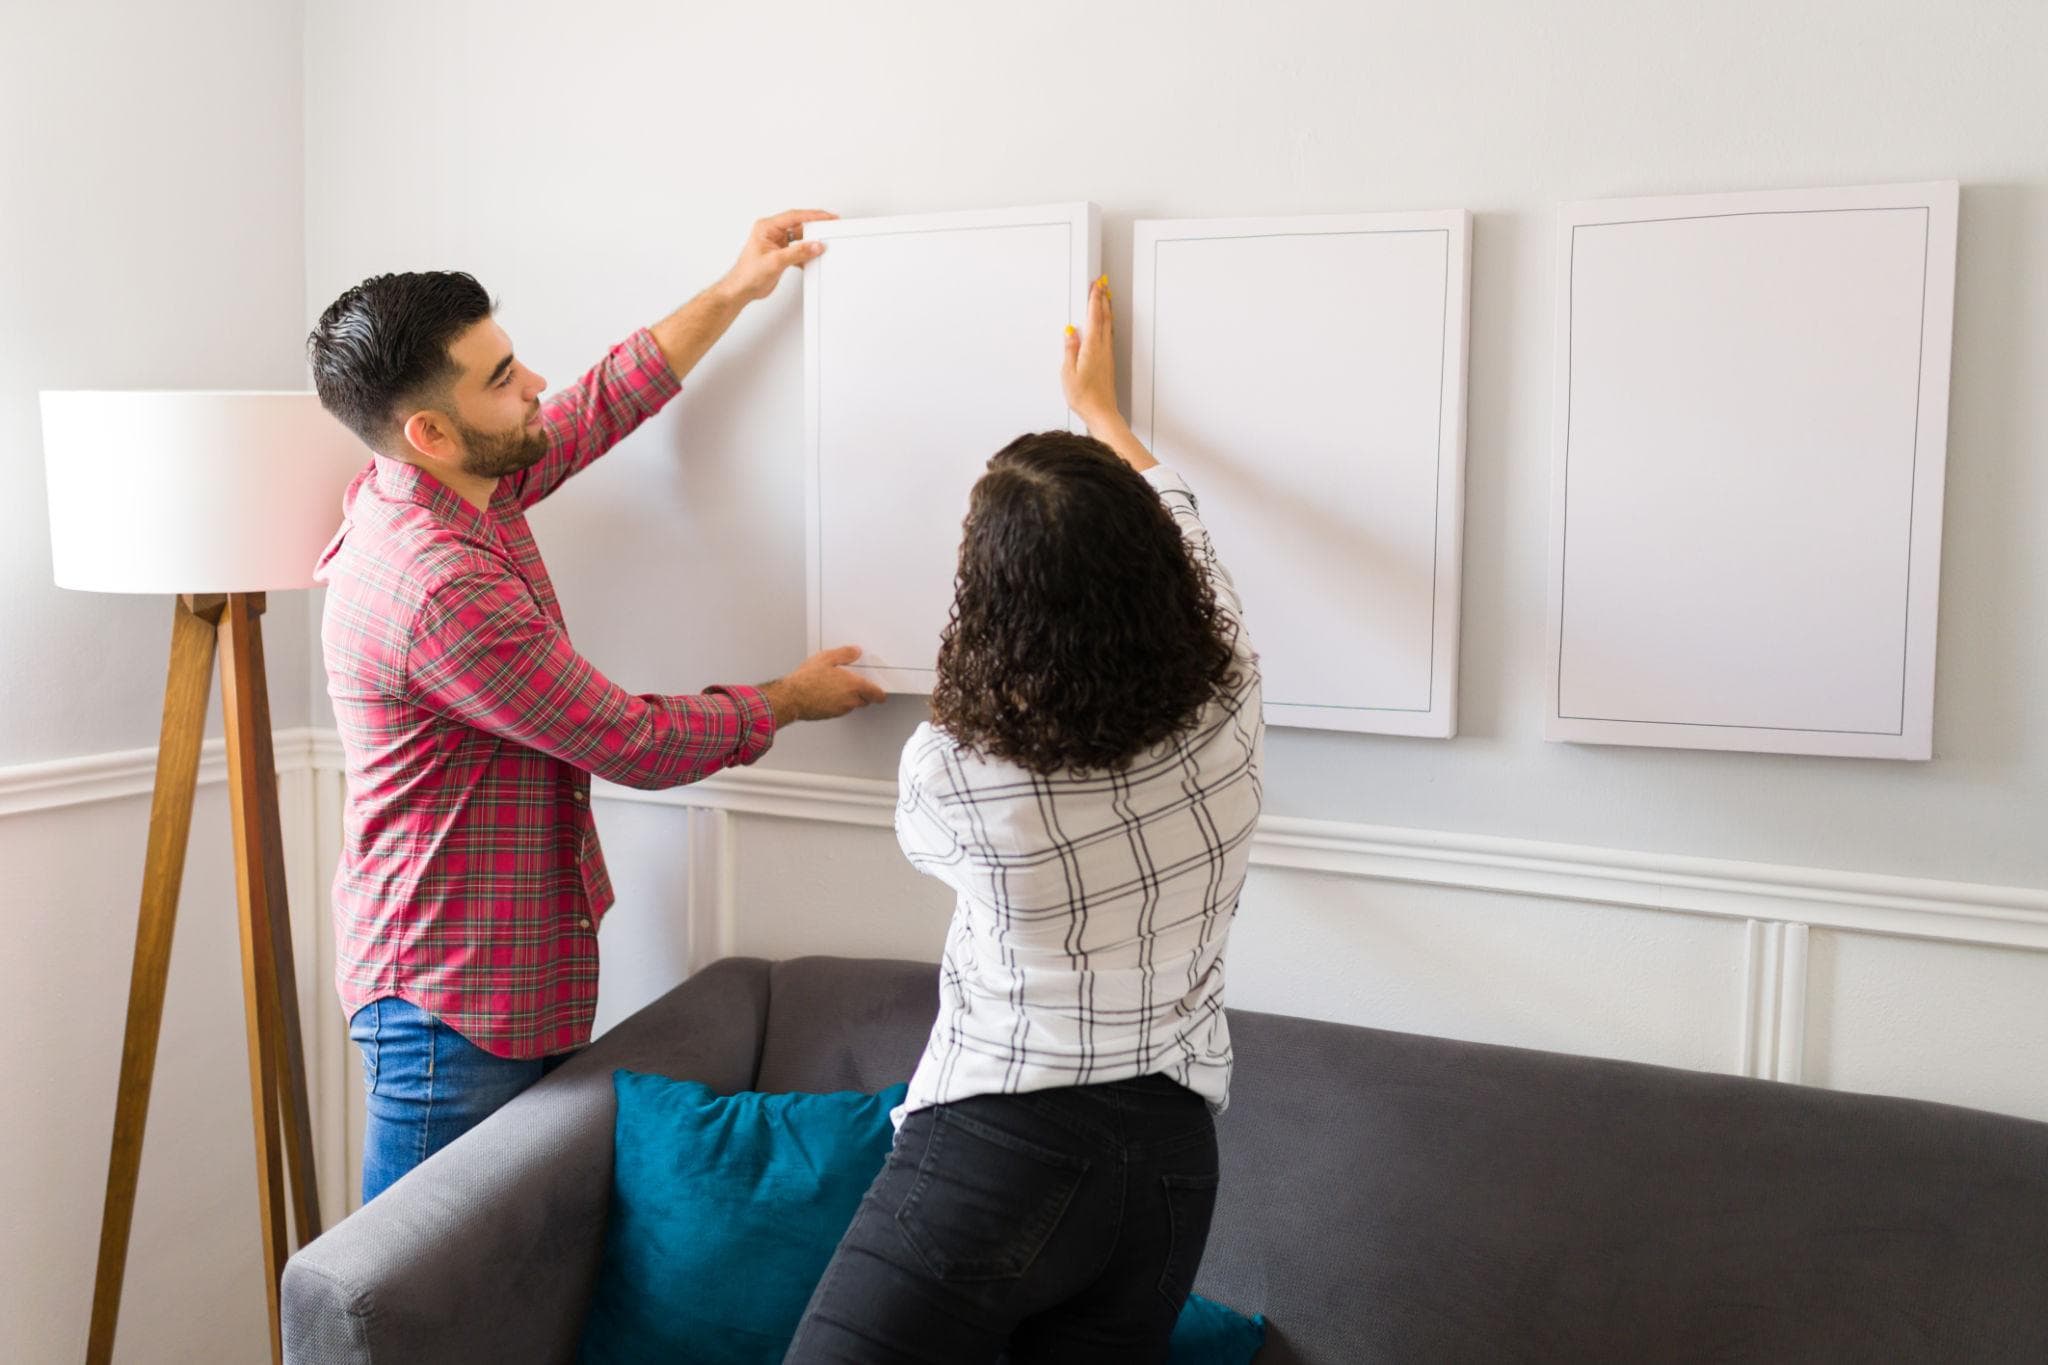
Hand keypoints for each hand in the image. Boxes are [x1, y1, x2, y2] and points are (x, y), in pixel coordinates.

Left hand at [719, 209, 835, 304]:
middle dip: (814, 228)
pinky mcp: (780, 253)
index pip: (794, 216)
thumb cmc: (748, 274)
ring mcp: (776, 242)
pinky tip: (811, 258)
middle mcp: (771, 232)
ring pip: (799, 238)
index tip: (826, 217)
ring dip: (810, 242)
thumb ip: (798, 252)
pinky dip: (805, 254)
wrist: (741, 289)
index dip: (812, 216)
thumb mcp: (775, 261)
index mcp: (766, 227)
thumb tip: (815, 245)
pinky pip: (797, 249)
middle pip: (798, 225)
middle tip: (828, 227)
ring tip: (822, 244)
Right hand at [760, 645, 886, 723]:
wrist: (791, 698)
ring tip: (836, 686)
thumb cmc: (807, 679)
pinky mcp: (830, 715)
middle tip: (855, 682)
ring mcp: (840, 710)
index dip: (879, 693)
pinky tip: (826, 693)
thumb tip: (855, 651)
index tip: (880, 692)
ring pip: (851, 705)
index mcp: (854, 686)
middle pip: (865, 700)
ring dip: (849, 698)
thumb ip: (844, 654)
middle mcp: (850, 700)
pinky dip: (837, 702)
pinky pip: (839, 709)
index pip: (876, 694)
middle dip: (863, 693)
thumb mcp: (826, 658)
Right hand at [1061, 274, 1119, 425]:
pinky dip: (1107, 323)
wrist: (1101, 413)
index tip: (1097, 285)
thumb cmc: (1084, 397)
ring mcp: (1107, 355)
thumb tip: (1070, 332)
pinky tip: (1105, 324)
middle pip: (1105, 318)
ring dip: (1107, 309)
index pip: (1094, 317)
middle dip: (1103, 299)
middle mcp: (1103, 349)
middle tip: (1103, 284)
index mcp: (1092, 348)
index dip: (1095, 299)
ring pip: (1109, 325)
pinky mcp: (1109, 362)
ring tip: (1106, 298)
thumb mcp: (1068, 373)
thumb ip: (1070, 350)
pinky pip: (1109, 335)